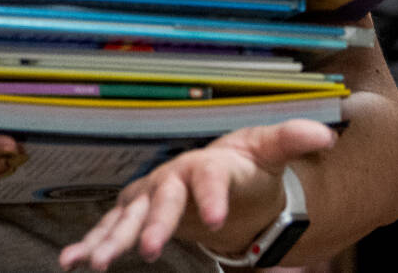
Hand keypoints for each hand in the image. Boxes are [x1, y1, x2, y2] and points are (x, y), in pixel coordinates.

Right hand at [58, 118, 335, 270]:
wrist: (220, 173)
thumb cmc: (245, 164)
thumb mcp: (270, 152)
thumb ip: (292, 141)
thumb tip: (326, 136)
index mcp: (208, 163)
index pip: (210, 175)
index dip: (211, 194)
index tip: (217, 217)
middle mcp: (173, 177)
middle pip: (163, 199)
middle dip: (157, 223)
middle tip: (151, 249)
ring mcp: (151, 196)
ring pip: (129, 217)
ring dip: (112, 238)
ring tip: (96, 262)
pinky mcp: (138, 214)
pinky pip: (112, 230)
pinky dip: (91, 243)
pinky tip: (71, 261)